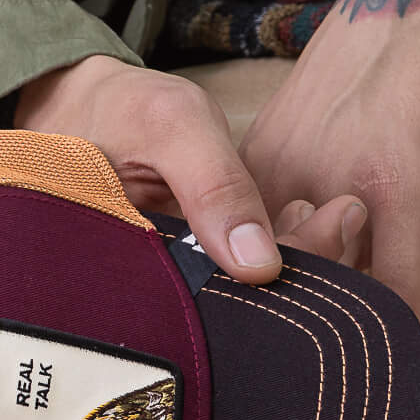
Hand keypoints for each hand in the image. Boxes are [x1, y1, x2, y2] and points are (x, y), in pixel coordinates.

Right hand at [13, 54, 366, 282]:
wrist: (72, 107)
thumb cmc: (114, 113)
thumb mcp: (168, 128)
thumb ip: (215, 187)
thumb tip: (262, 268)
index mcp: (139, 284)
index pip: (229, 305)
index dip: (292, 268)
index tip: (341, 219)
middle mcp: (158, 298)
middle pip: (244, 313)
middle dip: (303, 271)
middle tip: (347, 216)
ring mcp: (172, 287)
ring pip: (246, 298)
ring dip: (296, 261)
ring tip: (336, 215)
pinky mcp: (184, 270)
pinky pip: (235, 275)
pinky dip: (274, 251)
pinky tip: (303, 219)